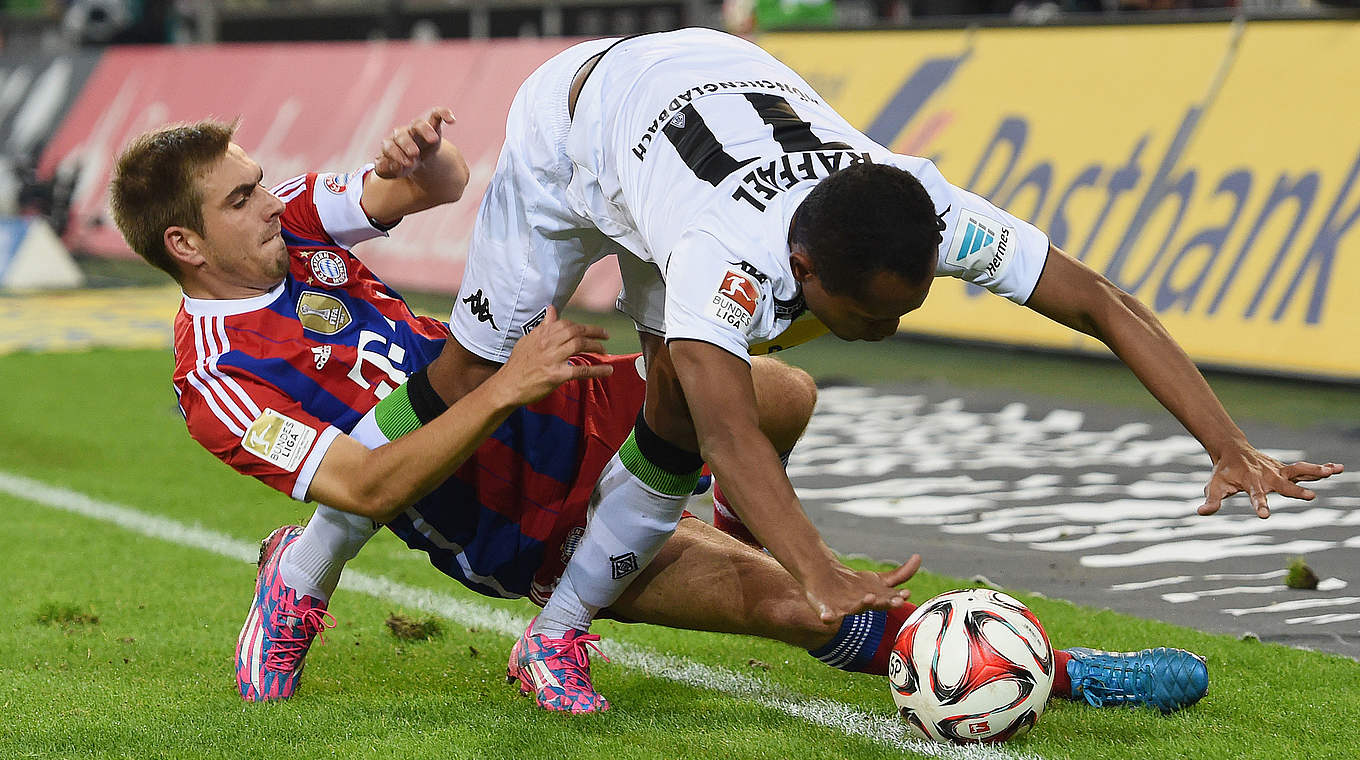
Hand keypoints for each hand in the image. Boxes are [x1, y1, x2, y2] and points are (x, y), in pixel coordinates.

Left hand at [374, 107, 454, 179]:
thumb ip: (389, 170)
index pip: (390, 147)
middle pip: (402, 135)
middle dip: (407, 144)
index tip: (406, 164)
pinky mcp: (432, 124)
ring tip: (433, 139)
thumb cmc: (403, 164)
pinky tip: (451, 120)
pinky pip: (437, 114)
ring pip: (419, 125)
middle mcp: (402, 134)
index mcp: (391, 145)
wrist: (416, 158)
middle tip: (414, 154)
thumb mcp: (394, 171)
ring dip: (425, 130)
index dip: (396, 155)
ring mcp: (417, 128)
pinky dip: (444, 114)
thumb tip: (396, 166)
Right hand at [494, 306, 611, 405]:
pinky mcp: (556, 375)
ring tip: (604, 351)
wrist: (507, 386)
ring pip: (579, 346)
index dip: (581, 326)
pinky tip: (607, 371)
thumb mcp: (527, 340)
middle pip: (576, 332)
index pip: (566, 323)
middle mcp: (547, 343)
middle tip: (605, 336)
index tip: (590, 329)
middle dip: (594, 332)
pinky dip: (597, 370)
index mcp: (541, 334)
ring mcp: (552, 359)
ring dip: (596, 347)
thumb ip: (543, 326)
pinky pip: (581, 370)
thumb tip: (552, 310)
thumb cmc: (517, 365)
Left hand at [802, 554, 920, 623]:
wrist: (824, 580)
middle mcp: (862, 606)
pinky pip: (828, 615)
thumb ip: (900, 574)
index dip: (898, 598)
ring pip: (855, 608)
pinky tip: (827, 618)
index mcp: (875, 600)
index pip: (890, 599)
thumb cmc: (853, 585)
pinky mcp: (827, 610)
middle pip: (875, 605)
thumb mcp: (877, 580)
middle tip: (896, 602)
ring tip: (870, 597)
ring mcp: (844, 609)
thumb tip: (919, 557)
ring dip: (863, 605)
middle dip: (884, 603)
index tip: (907, 594)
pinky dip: (828, 617)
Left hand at [1197, 445, 1343, 518]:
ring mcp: (1278, 472)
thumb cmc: (1223, 472)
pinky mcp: (1285, 470)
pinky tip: (1337, 468)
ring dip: (1316, 472)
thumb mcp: (1214, 486)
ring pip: (1299, 471)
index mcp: (1250, 483)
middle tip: (1311, 497)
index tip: (1264, 516)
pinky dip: (1321, 468)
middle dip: (1296, 491)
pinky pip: (1305, 470)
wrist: (1232, 450)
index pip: (1254, 496)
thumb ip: (1211, 500)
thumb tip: (1201, 512)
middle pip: (1283, 485)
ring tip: (1333, 471)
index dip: (1259, 505)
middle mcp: (1267, 476)